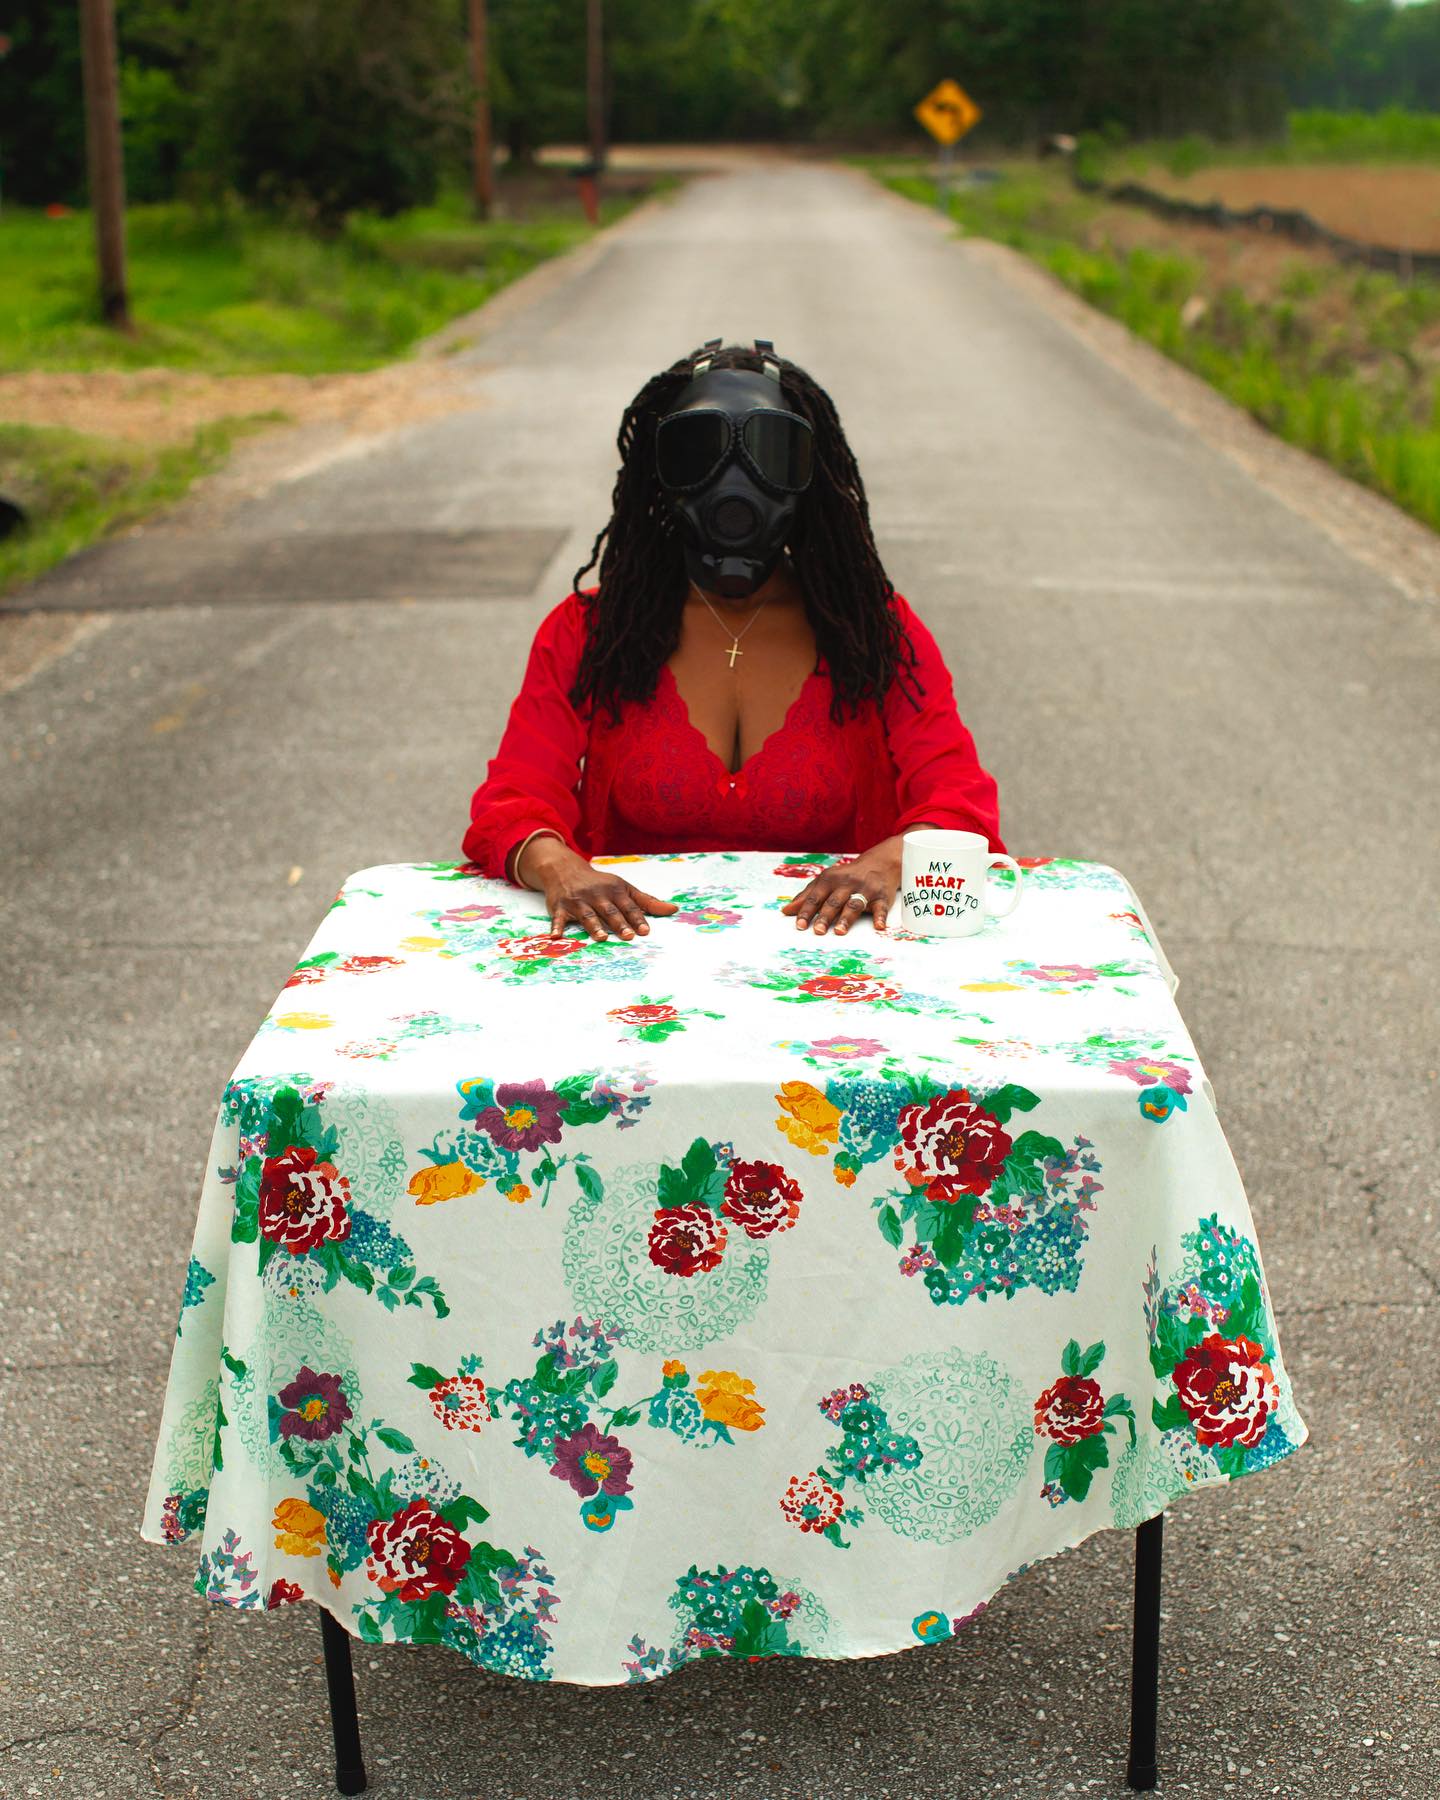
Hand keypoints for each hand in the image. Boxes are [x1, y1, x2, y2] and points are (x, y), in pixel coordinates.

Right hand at [521, 839, 678, 940]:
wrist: (566, 870)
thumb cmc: (601, 884)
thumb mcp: (624, 888)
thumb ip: (648, 902)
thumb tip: (674, 910)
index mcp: (614, 890)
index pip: (628, 906)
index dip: (637, 918)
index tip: (645, 931)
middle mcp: (597, 895)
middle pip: (609, 911)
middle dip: (619, 923)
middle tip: (628, 936)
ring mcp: (578, 901)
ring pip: (587, 915)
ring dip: (594, 926)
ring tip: (601, 938)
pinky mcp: (560, 907)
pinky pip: (558, 918)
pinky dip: (557, 926)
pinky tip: (557, 936)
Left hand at [780, 837, 903, 935]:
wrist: (879, 863)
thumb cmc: (847, 877)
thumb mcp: (826, 881)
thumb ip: (807, 896)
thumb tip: (786, 911)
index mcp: (830, 879)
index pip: (815, 897)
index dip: (807, 911)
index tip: (799, 925)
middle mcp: (847, 883)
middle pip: (834, 902)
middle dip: (825, 916)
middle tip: (817, 931)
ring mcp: (865, 890)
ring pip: (854, 904)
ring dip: (846, 918)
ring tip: (839, 930)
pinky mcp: (881, 897)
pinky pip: (880, 907)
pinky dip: (880, 917)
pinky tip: (878, 926)